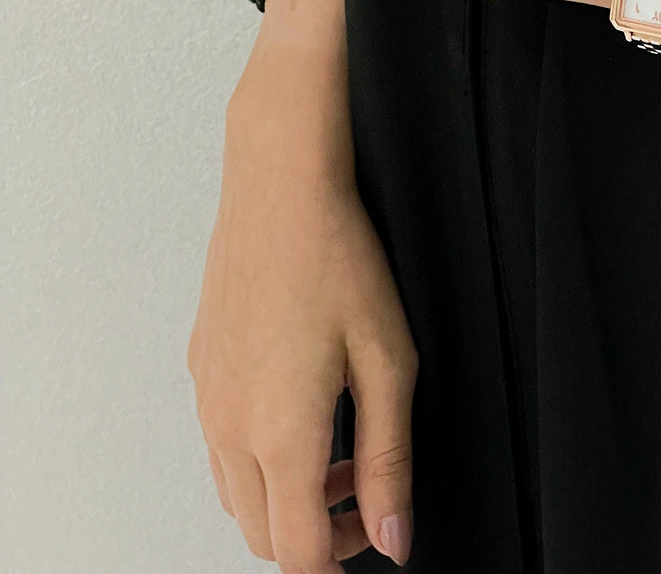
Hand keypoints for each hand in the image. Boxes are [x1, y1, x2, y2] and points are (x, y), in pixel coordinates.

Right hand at [188, 62, 417, 571]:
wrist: (281, 189)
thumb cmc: (341, 261)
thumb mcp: (390, 361)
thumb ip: (390, 458)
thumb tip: (393, 535)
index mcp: (280, 433)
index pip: (299, 554)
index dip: (343, 560)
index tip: (376, 533)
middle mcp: (229, 427)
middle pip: (260, 535)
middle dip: (316, 535)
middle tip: (366, 490)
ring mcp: (206, 398)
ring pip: (236, 495)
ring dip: (286, 498)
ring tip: (340, 448)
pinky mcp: (200, 370)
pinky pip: (221, 446)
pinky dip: (259, 459)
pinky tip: (303, 407)